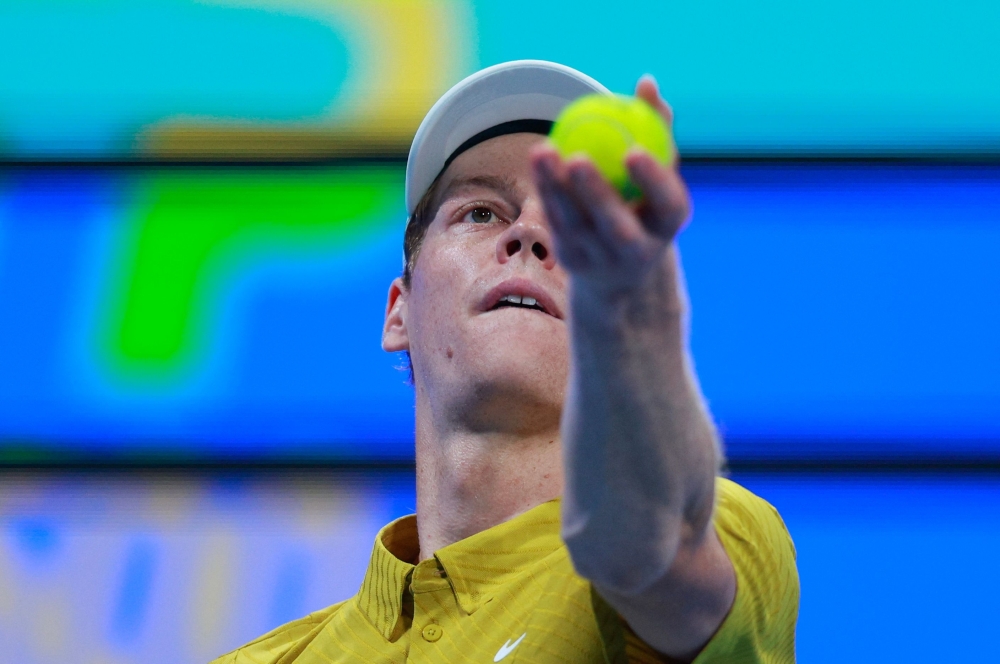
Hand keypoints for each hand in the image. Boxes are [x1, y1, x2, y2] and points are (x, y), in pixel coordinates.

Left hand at [530, 75, 690, 296]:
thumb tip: (646, 82)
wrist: (621, 264)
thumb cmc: (645, 201)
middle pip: (617, 227)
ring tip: (543, 151)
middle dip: (596, 194)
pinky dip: (545, 190)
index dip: (653, 181)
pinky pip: (555, 221)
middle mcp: (638, 251)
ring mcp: (602, 260)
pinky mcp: (572, 261)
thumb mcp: (657, 170)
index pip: (668, 206)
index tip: (634, 150)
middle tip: (578, 157)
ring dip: (556, 188)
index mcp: (668, 226)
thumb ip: (655, 127)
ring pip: (576, 226)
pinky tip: (538, 160)